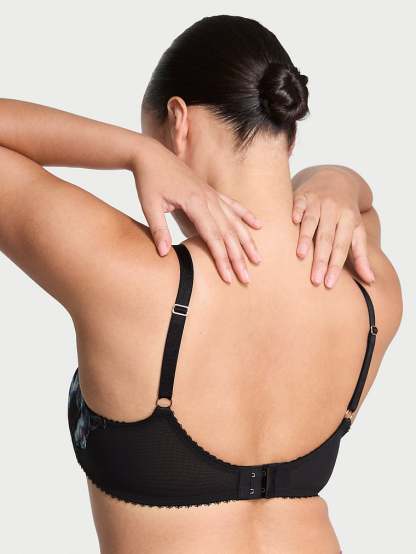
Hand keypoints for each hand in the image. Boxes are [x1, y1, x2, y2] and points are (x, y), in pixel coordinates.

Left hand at [132, 137, 261, 283]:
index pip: (213, 237)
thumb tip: (163, 253)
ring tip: (257, 259)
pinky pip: (233, 205)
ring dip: (247, 242)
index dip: (221, 259)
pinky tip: (258, 226)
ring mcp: (212, 195)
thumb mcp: (149, 205)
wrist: (151, 155)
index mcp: (195, 203)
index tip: (228, 277)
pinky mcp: (211, 191)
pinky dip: (246, 216)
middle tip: (246, 278)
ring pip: (235, 222)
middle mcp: (208, 199)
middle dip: (238, 258)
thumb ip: (158, 229)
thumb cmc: (148, 180)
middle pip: (228, 233)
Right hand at [292, 171, 374, 287]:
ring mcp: (317, 201)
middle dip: (321, 259)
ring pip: (311, 222)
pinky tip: (291, 223)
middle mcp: (334, 210)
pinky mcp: (302, 195)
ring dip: (306, 238)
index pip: (341, 246)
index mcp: (348, 220)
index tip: (329, 284)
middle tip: (315, 279)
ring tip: (300, 256)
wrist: (335, 179)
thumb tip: (370, 280)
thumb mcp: (356, 231)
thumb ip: (361, 256)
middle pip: (327, 238)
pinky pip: (298, 204)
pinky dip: (295, 212)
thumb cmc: (345, 212)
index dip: (335, 265)